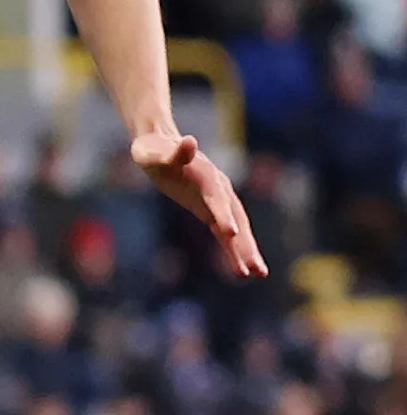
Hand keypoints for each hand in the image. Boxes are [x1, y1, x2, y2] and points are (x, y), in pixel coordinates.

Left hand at [133, 127, 267, 279]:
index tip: (230, 233)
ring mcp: (217, 201)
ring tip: (259, 273)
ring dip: (247, 250)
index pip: (217, 199)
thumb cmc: (154, 151)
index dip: (223, 214)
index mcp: (207, 177)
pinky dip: (233, 249)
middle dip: (245, 244)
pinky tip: (242, 268)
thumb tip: (189, 141)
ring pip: (237, 228)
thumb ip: (175, 153)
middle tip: (256, 268)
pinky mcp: (210, 210)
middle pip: (236, 219)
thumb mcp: (157, 153)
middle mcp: (218, 190)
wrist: (160, 146)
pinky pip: (224, 233)